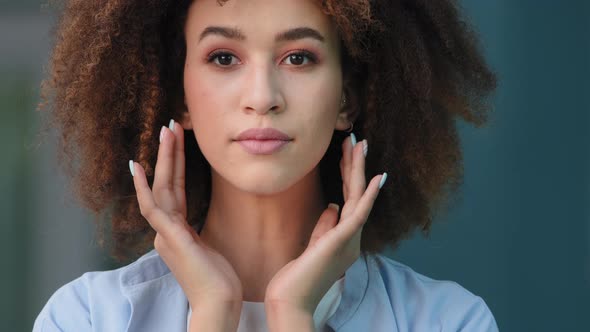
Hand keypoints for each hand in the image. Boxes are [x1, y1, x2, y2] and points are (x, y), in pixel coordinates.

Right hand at [129, 119, 242, 307]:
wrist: (218, 301)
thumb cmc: (218, 279)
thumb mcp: (209, 247)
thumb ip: (198, 234)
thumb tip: (197, 227)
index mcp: (176, 230)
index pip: (174, 190)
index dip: (175, 165)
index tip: (178, 142)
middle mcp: (165, 230)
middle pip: (164, 184)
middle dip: (168, 153)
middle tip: (170, 124)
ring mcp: (164, 233)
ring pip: (160, 188)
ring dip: (163, 158)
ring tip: (166, 130)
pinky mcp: (169, 237)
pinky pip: (152, 207)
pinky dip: (143, 187)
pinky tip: (139, 168)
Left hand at [264, 134, 386, 318]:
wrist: (290, 301)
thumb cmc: (297, 279)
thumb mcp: (312, 246)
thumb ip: (324, 226)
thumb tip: (332, 205)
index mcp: (343, 239)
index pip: (348, 200)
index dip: (348, 176)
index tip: (346, 154)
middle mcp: (351, 238)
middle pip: (356, 195)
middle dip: (356, 166)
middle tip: (357, 140)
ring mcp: (349, 240)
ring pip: (358, 197)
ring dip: (360, 170)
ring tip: (361, 145)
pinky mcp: (343, 242)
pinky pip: (359, 213)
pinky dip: (369, 194)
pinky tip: (375, 177)